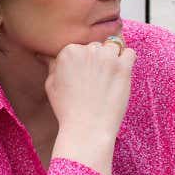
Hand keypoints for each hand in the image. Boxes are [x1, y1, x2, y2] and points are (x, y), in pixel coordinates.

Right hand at [40, 41, 135, 174]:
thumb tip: (44, 54)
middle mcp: (88, 50)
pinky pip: (130, 53)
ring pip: (114, 46)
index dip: (83, 62)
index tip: (84, 77)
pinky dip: (127, 61)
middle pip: (97, 46)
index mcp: (68, 52)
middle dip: (98, 59)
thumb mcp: (51, 85)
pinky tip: (121, 74)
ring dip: (113, 57)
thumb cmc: (67, 109)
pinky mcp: (123, 67)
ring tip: (110, 76)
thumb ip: (52, 65)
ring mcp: (107, 58)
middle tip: (97, 80)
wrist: (87, 127)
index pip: (80, 47)